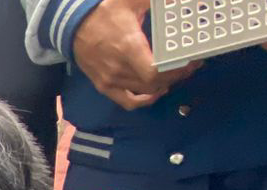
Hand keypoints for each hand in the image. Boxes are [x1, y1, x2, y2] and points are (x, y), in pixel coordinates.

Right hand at [73, 0, 199, 109]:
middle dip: (176, 76)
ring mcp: (110, 80)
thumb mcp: (132, 0)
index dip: (177, 70)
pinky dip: (144, 100)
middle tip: (189, 65)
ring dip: (164, 85)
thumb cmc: (105, 11)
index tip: (192, 61)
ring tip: (176, 74)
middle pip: (154, 83)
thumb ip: (156, 0)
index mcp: (128, 47)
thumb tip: (175, 0)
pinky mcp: (104, 86)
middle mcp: (119, 68)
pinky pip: (128, 102)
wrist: (73, 25)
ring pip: (145, 92)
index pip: (155, 72)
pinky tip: (156, 92)